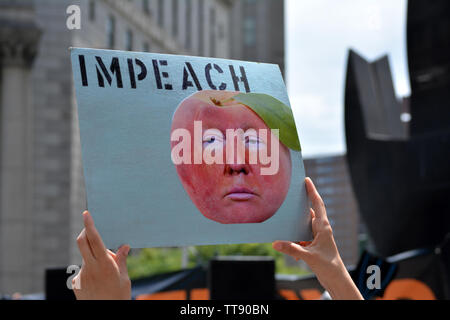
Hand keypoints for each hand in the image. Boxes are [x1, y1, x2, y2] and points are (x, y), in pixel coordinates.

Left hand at [73, 211, 130, 299]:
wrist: (106, 313)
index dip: (89, 225)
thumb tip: (124, 246)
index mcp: (104, 264)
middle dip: (85, 232)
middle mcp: (90, 267)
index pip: (95, 239)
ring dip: (92, 256)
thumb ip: (121, 260)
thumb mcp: (124, 278)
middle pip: (82, 242)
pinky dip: (90, 271)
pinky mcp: (76, 283)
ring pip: (85, 257)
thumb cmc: (118, 296)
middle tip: (90, 228)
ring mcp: (81, 275)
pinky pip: (83, 270)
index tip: (86, 214)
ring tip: (105, 271)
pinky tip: (98, 282)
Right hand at [273, 177, 362, 299]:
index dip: (312, 191)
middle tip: (290, 194)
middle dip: (299, 204)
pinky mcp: (313, 245)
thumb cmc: (328, 266)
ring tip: (283, 220)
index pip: (318, 204)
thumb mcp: (309, 256)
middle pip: (309, 212)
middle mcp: (320, 229)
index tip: (307, 180)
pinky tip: (290, 249)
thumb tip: (275, 243)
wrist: (336, 280)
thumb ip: (292, 248)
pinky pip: (300, 237)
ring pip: (303, 225)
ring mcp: (317, 237)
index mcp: (323, 227)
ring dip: (294, 225)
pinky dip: (294, 240)